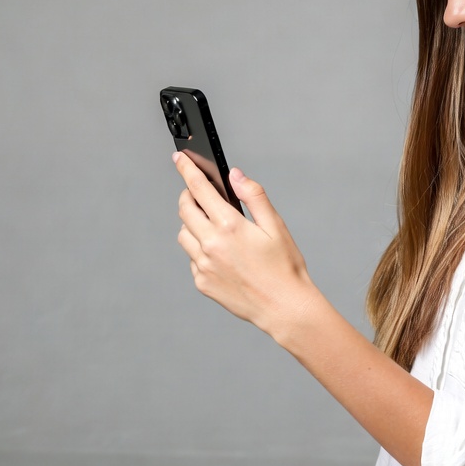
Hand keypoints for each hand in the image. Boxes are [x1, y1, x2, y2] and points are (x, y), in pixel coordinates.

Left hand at [173, 153, 316, 337]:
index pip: (199, 189)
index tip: (179, 158)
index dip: (187, 170)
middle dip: (189, 195)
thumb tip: (235, 175)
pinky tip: (222, 254)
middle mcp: (211, 245)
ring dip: (193, 224)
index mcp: (230, 227)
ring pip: (184, 234)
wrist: (284, 307)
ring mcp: (203, 266)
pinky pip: (192, 258)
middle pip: (185, 209)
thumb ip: (254, 196)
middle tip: (200, 193)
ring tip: (215, 226)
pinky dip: (200, 249)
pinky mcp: (202, 283)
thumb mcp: (276, 226)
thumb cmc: (285, 266)